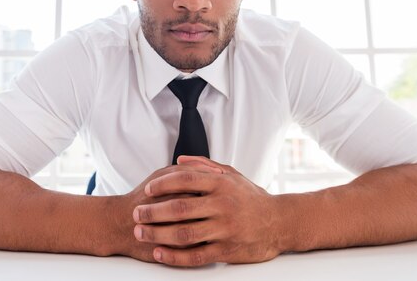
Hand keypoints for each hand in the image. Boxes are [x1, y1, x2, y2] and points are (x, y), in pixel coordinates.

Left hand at [132, 156, 281, 266]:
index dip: (163, 184)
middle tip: (136, 212)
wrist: (279, 222)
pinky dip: (174, 257)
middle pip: (180, 208)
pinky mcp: (227, 250)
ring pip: (185, 233)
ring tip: (141, 233)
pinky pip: (196, 256)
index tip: (147, 189)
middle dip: (153, 211)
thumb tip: (178, 160)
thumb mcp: (232, 175)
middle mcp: (222, 205)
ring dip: (158, 234)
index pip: (186, 179)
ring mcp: (225, 229)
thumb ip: (204, 166)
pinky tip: (159, 254)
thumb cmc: (251, 197)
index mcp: (222, 184)